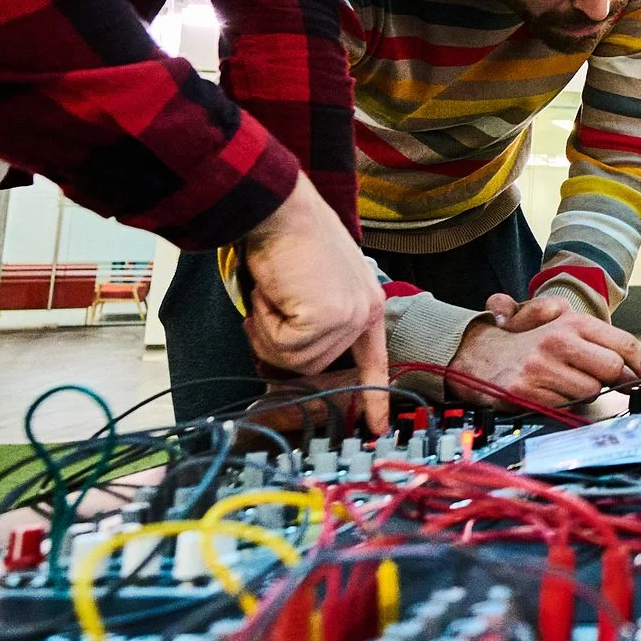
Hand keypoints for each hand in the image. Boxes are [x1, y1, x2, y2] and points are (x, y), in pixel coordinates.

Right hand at [239, 174, 388, 431]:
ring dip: (268, 331)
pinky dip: (264, 323)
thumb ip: (316, 320)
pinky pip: (283, 346)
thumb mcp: (315, 285)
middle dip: (278, 343)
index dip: (373, 396)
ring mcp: (350, 316)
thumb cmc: (289, 241)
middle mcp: (365, 312)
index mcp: (367, 305)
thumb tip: (292, 359)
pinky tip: (271, 293)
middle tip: (268, 307)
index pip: (373, 359)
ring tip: (272, 294)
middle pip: (314, 365)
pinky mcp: (328, 317)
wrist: (280, 211)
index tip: (376, 429)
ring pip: (296, 360)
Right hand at [450, 298, 640, 407]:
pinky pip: (565, 405)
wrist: (476, 355)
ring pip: (591, 391)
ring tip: (566, 382)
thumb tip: (632, 360)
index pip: (623, 343)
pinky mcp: (528, 391)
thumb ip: (594, 335)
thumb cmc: (525, 342)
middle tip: (611, 383)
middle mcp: (559, 341)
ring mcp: (543, 367)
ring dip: (585, 392)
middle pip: (612, 369)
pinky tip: (550, 392)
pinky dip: (563, 403)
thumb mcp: (558, 322)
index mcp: (572, 322)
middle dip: (616, 381)